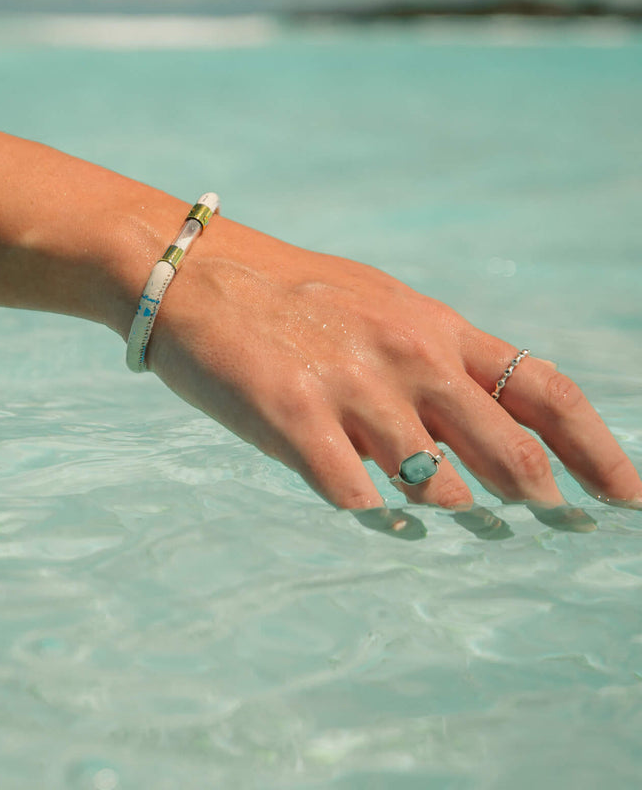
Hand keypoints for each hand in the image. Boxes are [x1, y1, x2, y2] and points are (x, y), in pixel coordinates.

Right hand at [147, 217, 641, 532]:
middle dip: (539, 499)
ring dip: (447, 510)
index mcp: (434, 328)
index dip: (599, 451)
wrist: (198, 274)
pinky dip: (371, 514)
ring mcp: (354, 390)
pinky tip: (366, 507)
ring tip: (437, 509)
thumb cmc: (291, 294)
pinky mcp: (295, 419)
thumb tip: (487, 423)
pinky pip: (355, 497)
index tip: (628, 496)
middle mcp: (408, 358)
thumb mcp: (380, 306)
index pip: (542, 392)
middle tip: (549, 524)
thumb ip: (436, 358)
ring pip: (437, 488)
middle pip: (510, 453)